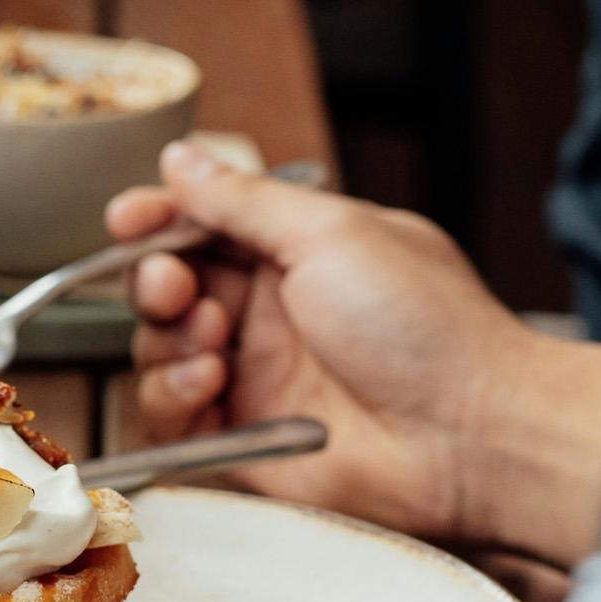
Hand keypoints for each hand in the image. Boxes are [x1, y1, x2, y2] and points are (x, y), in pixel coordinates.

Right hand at [117, 141, 600, 569]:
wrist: (471, 435)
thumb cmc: (427, 327)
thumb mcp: (330, 234)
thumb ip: (243, 201)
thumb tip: (182, 160)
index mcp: (299, 254)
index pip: (204, 227)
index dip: (159, 220)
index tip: (129, 219)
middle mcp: (272, 316)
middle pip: (170, 289)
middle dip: (156, 281)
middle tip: (174, 285)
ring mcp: (256, 379)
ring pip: (160, 353)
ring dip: (167, 340)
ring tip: (212, 340)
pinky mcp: (244, 441)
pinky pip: (172, 419)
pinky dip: (173, 396)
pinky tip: (210, 382)